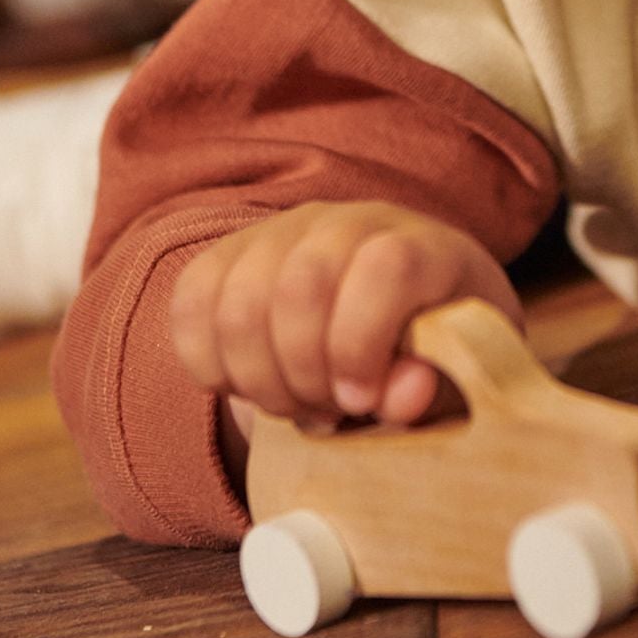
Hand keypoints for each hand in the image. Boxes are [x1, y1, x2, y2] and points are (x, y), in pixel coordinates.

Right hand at [171, 200, 521, 430]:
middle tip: (328, 414)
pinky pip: (190, 306)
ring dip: (258, 381)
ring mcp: (282, 232)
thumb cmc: (426, 362)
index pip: (384, 267)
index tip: (359, 401)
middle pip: (299, 289)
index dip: (362, 343)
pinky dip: (211, 365)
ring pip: (238, 305)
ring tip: (295, 405)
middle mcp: (349, 224)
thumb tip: (401, 394)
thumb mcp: (448, 385)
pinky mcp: (227, 255)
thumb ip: (430, 393)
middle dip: (304, 377)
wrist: (384, 327)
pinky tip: (252, 385)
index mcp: (422, 247)